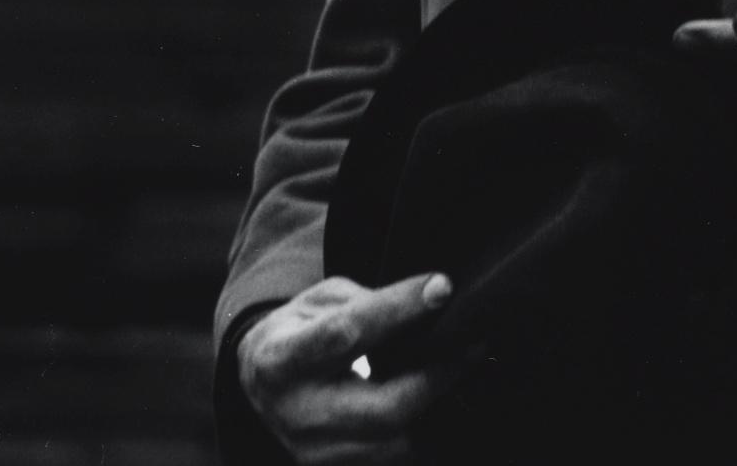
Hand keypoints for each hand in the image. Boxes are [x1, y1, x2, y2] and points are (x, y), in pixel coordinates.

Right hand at [237, 272, 460, 463]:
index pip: (346, 334)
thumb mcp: (320, 301)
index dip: (398, 309)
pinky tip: (439, 400)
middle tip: (476, 345)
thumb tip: (429, 304)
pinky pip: (396, 458)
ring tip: (461, 369)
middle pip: (384, 409)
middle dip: (439, 376)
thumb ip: (367, 303)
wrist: (260, 383)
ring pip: (398, 443)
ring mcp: (316, 453)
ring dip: (437, 406)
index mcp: (282, 359)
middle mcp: (297, 414)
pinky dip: (424, 429)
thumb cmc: (300, 330)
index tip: (442, 288)